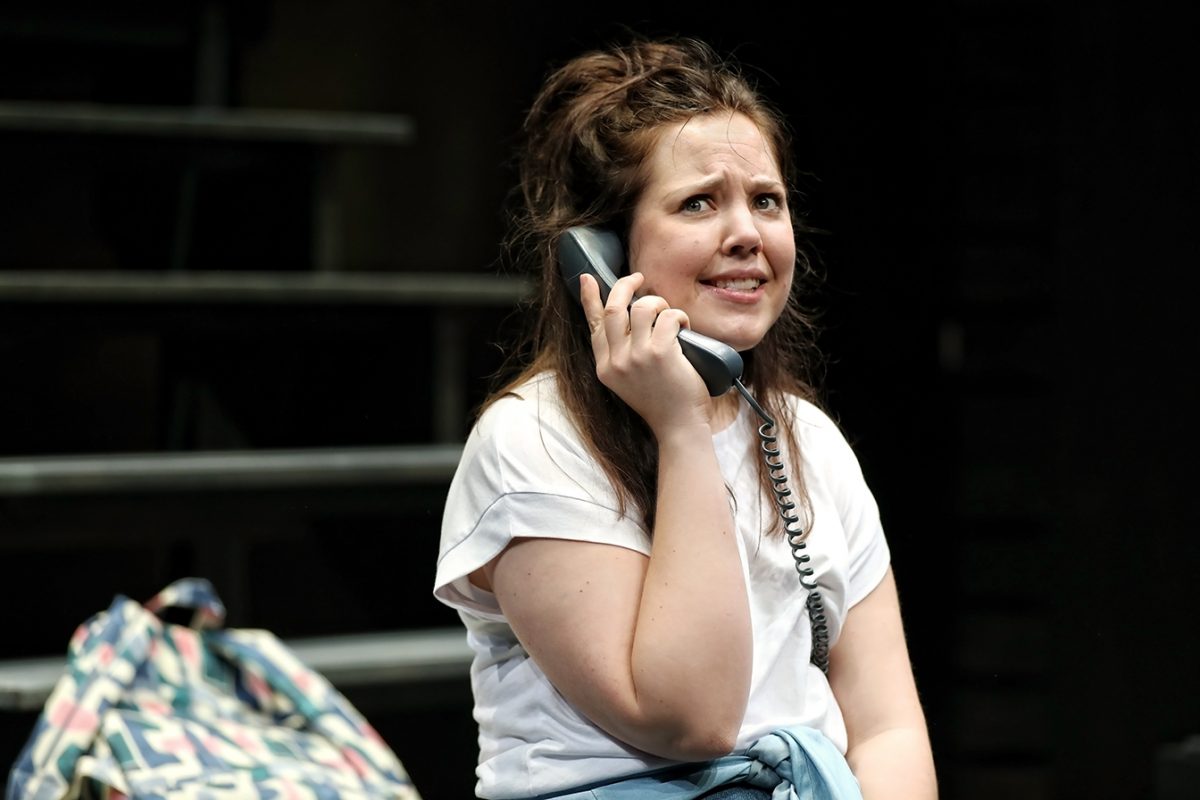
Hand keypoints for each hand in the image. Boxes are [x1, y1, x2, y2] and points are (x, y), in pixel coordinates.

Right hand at [580, 272, 710, 434]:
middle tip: (638, 278)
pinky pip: (668, 317)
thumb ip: (623, 355)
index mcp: (605, 368)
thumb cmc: (662, 402)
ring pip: (642, 307)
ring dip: (658, 303)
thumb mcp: (630, 381)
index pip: (594, 325)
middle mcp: (616, 361)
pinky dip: (679, 315)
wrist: (678, 427)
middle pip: (614, 308)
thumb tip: (630, 318)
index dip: (589, 298)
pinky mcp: (659, 353)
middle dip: (625, 285)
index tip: (586, 278)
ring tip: (669, 314)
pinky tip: (685, 325)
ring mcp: (636, 356)